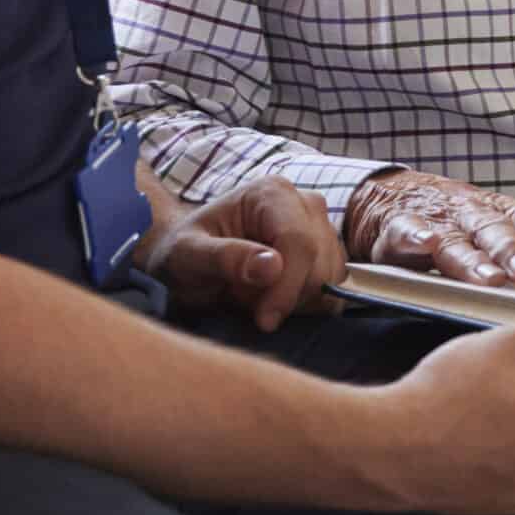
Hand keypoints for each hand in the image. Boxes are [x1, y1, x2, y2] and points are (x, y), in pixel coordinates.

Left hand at [144, 177, 345, 331]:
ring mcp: (320, 228)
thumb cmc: (183, 253)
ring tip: (256, 298)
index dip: (287, 286)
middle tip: (248, 306)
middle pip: (320, 262)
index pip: (299, 242)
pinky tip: (274, 300)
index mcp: (272, 194)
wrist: (188, 260)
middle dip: (288, 296)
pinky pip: (332, 289)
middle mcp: (304, 204)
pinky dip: (306, 305)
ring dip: (296, 302)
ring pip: (330, 279)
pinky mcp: (325, 255)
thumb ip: (225, 257)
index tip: (264, 320)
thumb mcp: (188, 255)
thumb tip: (273, 266)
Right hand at [345, 169, 514, 283]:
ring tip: (489, 278)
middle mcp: (474, 215)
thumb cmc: (458, 225)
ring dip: (473, 258)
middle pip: (497, 230)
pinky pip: (408, 230)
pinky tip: (426, 242)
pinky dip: (417, 235)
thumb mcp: (497, 231)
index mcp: (504, 216)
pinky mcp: (399, 228)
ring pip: (458, 240)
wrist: (393, 199)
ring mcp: (438, 221)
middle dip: (512, 251)